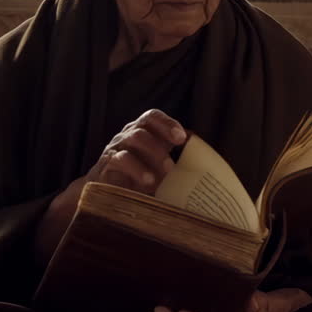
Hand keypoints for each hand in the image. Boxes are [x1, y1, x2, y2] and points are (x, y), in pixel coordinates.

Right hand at [36, 109, 185, 266]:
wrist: (105, 194)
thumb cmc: (138, 180)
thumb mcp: (158, 169)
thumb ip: (174, 163)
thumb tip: (206, 173)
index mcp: (141, 132)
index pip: (151, 117)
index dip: (167, 123)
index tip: (182, 138)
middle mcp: (127, 135)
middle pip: (143, 126)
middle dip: (162, 141)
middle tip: (174, 163)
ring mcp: (115, 148)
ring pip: (133, 139)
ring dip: (152, 153)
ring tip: (165, 173)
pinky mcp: (105, 164)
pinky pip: (119, 159)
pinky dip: (136, 169)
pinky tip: (148, 182)